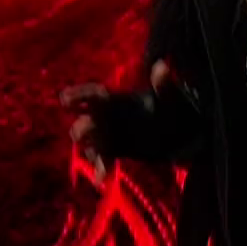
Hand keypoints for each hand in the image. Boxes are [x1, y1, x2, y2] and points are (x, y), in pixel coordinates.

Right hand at [60, 60, 178, 177]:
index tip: (65, 99)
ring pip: (92, 142)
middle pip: (88, 120)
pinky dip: (102, 167)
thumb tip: (162, 67)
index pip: (93, 94)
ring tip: (96, 157)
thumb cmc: (171, 106)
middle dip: (83, 126)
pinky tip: (101, 178)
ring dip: (90, 149)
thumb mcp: (170, 95)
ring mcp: (110, 135)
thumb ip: (164, 85)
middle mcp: (107, 116)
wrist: (181, 131)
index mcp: (116, 99)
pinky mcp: (115, 151)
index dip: (79, 95)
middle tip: (80, 132)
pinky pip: (104, 159)